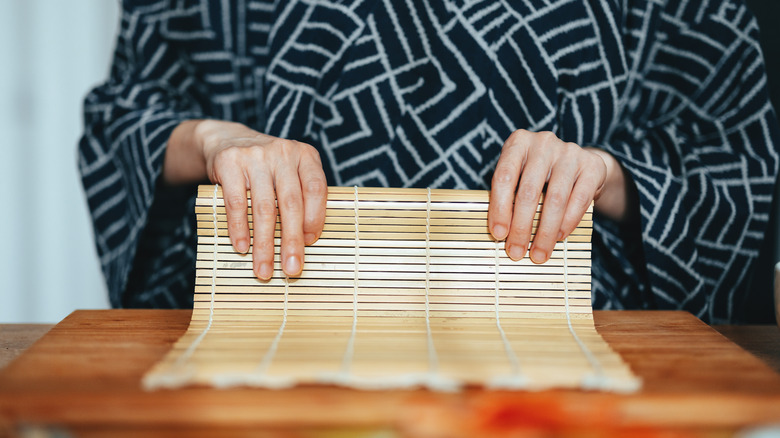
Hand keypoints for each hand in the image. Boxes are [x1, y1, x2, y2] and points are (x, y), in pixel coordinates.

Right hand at [164, 120, 326, 278]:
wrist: (228, 140)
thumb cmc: (267, 168)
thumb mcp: (290, 173)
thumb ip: (301, 198)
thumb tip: (306, 243)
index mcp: (305, 156)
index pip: (316, 190)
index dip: (315, 219)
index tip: (310, 244)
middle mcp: (282, 153)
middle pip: (290, 204)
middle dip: (291, 241)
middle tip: (291, 269)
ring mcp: (255, 156)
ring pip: (263, 207)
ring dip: (263, 244)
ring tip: (263, 269)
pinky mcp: (229, 163)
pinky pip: (236, 203)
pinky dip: (239, 229)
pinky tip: (242, 247)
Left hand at [488, 130, 628, 262]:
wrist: (580, 164)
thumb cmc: (540, 175)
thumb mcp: (520, 176)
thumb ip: (509, 197)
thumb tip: (500, 234)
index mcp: (518, 143)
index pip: (503, 177)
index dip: (499, 208)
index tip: (498, 234)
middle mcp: (543, 143)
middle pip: (528, 191)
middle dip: (521, 227)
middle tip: (516, 252)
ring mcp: (569, 152)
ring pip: (554, 199)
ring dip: (545, 232)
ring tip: (539, 254)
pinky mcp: (592, 166)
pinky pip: (579, 200)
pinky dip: (567, 223)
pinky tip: (558, 238)